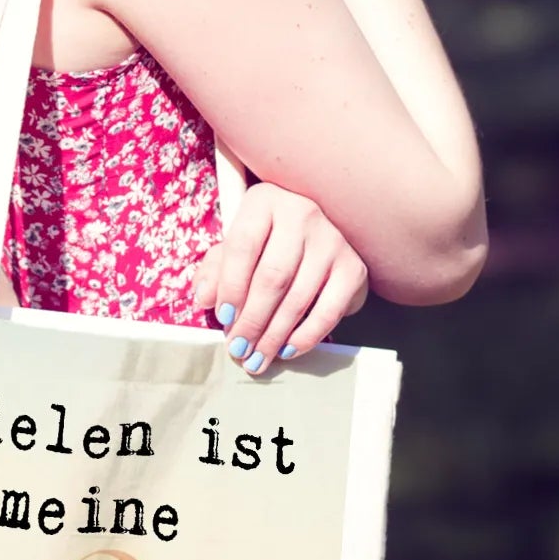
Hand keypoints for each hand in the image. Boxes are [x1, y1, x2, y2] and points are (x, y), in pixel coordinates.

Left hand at [191, 180, 368, 374]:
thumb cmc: (266, 243)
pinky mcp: (353, 268)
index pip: (243, 245)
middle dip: (252, 320)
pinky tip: (287, 350)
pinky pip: (328, 311)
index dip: (230, 286)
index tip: (223, 318)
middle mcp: (302, 213)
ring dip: (274, 335)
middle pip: (272, 276)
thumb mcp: (235, 248)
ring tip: (257, 358)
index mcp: (265, 201)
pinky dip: (306, 336)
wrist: (316, 239)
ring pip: (298, 298)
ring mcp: (332, 240)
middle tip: (238, 349)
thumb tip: (204, 298)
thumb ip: (215, 270)